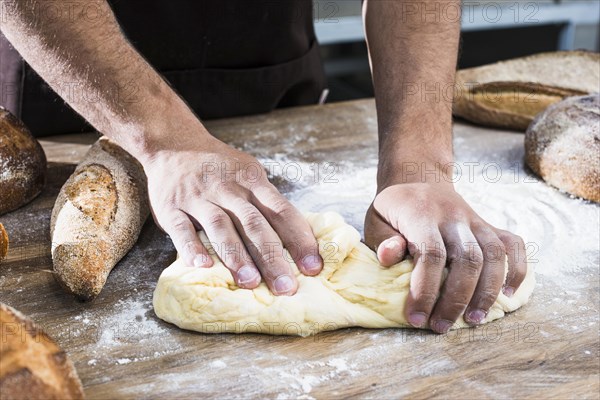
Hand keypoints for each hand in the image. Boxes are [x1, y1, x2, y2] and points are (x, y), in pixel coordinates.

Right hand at [141, 128, 322, 294]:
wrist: (174, 144)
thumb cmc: (221, 168)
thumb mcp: (249, 174)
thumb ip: (268, 204)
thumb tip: (299, 241)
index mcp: (253, 182)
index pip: (282, 211)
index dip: (299, 239)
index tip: (313, 267)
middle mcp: (228, 189)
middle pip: (254, 224)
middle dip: (272, 256)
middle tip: (286, 287)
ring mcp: (199, 198)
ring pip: (220, 227)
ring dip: (236, 255)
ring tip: (250, 282)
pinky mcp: (171, 207)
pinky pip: (181, 229)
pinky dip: (191, 247)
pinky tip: (203, 266)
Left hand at [364, 179, 526, 332]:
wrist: (417, 178)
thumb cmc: (393, 208)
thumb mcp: (376, 219)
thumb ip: (383, 239)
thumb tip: (390, 258)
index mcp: (422, 216)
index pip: (431, 255)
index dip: (425, 290)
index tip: (416, 318)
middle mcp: (454, 217)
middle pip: (467, 259)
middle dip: (457, 299)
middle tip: (442, 326)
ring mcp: (475, 220)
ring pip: (494, 254)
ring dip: (487, 291)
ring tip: (475, 319)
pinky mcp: (488, 225)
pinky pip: (513, 244)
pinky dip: (517, 268)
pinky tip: (508, 294)